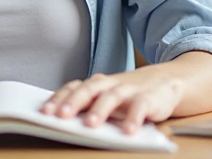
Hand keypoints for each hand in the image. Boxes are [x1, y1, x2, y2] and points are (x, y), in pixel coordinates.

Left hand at [40, 68, 184, 133]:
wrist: (166, 81)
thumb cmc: (128, 93)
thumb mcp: (106, 97)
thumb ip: (88, 105)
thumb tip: (59, 120)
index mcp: (96, 84)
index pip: (73, 88)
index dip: (58, 99)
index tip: (44, 112)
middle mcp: (109, 85)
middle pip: (88, 90)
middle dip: (73, 103)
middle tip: (61, 116)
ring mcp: (129, 90)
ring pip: (112, 97)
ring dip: (100, 110)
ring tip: (90, 125)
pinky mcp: (148, 99)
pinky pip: (140, 107)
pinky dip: (134, 118)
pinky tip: (128, 131)